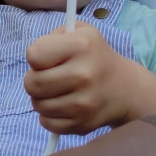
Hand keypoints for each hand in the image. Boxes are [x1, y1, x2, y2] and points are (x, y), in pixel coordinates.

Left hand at [25, 21, 155, 134]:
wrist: (124, 88)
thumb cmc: (93, 56)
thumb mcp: (79, 31)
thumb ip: (53, 36)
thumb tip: (33, 57)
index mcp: (82, 46)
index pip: (34, 55)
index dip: (37, 56)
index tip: (48, 58)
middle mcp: (84, 75)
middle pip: (31, 83)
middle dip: (34, 79)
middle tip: (47, 77)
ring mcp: (84, 103)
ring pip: (37, 105)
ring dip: (41, 98)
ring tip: (56, 91)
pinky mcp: (82, 124)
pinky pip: (46, 122)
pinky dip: (49, 115)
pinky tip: (62, 105)